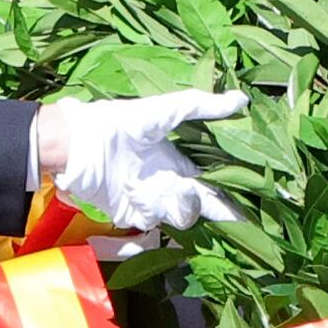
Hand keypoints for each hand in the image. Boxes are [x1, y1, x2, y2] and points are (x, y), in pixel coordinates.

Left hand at [32, 92, 239, 234]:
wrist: (77, 143)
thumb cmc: (120, 122)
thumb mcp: (163, 109)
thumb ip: (201, 106)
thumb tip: (241, 100)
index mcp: (180, 163)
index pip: (213, 183)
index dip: (230, 190)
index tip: (250, 197)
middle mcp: (170, 185)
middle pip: (202, 206)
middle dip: (217, 211)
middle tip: (234, 216)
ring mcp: (152, 202)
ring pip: (181, 218)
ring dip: (180, 208)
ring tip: (165, 190)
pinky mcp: (132, 216)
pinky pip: (153, 226)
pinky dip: (152, 215)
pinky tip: (140, 196)